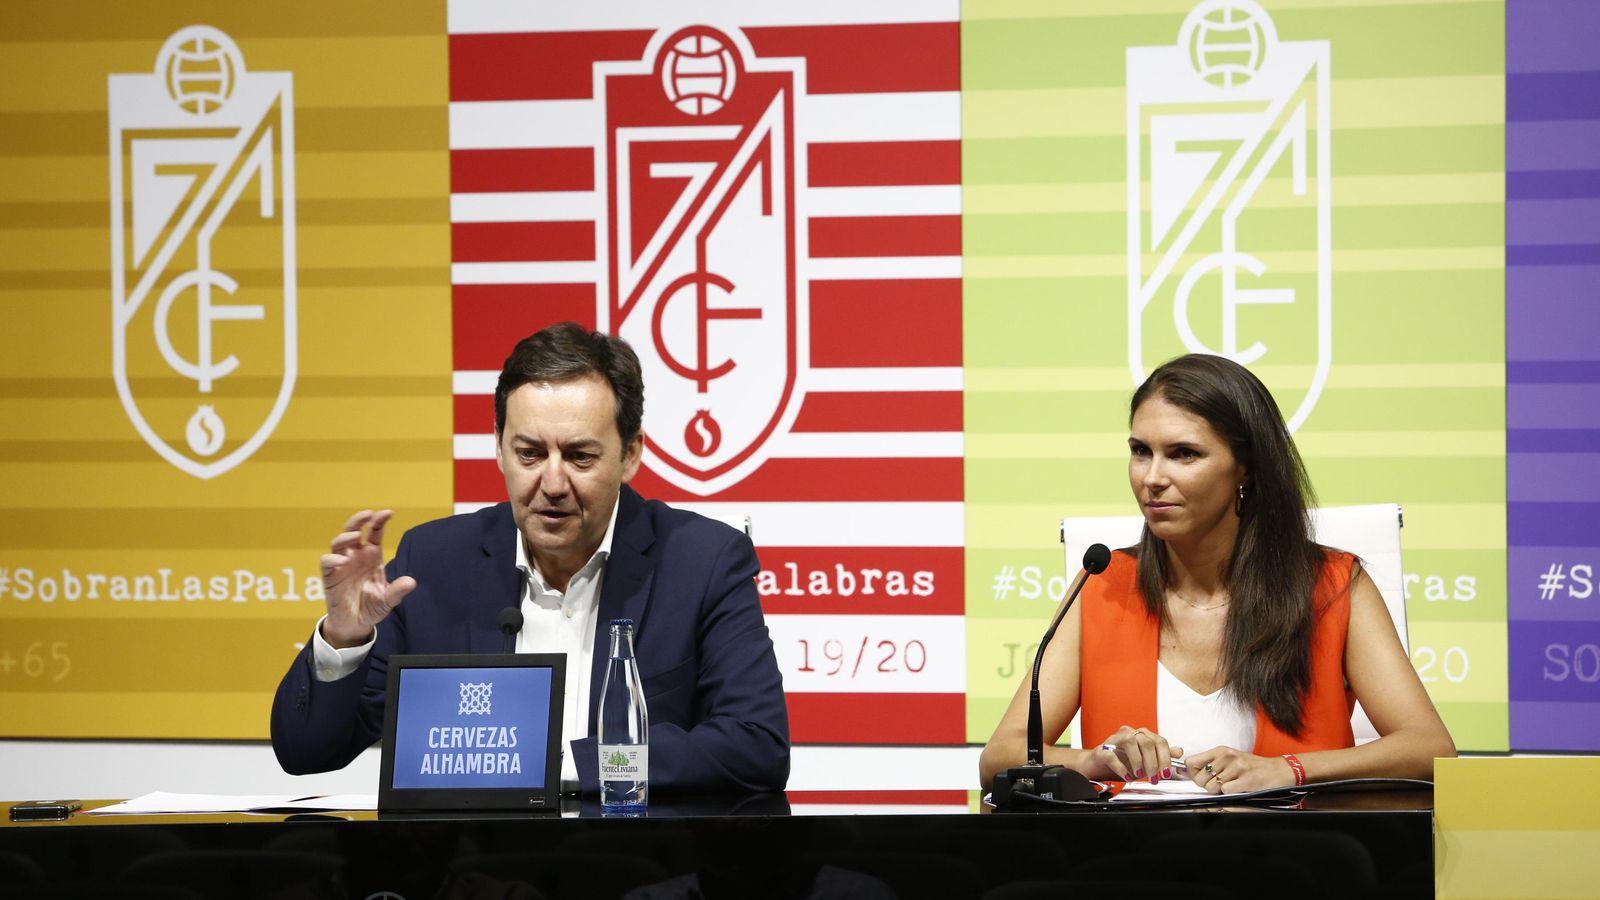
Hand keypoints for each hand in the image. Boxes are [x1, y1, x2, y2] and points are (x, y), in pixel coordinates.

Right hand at [320, 510, 415, 647]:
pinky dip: (333, 558)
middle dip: (359, 520)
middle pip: (353, 530)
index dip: (379, 521)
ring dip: (346, 536)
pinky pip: (326, 561)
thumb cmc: (372, 607)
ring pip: (338, 542)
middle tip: (368, 514)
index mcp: (372, 556)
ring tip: (356, 536)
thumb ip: (397, 591)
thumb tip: (411, 582)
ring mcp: (341, 565)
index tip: (388, 513)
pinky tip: (343, 561)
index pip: (374, 533)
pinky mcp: (329, 577)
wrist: (355, 625)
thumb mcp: (387, 600)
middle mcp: (356, 556)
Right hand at [1094, 726, 1183, 782]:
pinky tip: (1127, 777)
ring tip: (1139, 775)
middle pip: (1146, 742)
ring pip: (1130, 742)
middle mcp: (1128, 733)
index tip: (1165, 773)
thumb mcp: (1146, 760)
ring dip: (1138, 762)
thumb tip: (1178, 751)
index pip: (1159, 741)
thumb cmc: (1122, 761)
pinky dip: (1122, 768)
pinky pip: (1112, 755)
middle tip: (1154, 778)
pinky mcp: (1102, 749)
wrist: (1099, 765)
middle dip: (1153, 763)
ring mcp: (1114, 740)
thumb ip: (1162, 754)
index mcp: (1141, 734)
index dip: (1165, 757)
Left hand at [1185, 746, 1295, 793]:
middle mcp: (1227, 756)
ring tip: (1231, 786)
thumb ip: (1211, 764)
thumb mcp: (1230, 759)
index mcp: (1220, 751)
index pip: (1191, 762)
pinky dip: (1231, 794)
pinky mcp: (1246, 779)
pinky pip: (1226, 791)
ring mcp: (1237, 767)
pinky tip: (1239, 788)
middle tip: (1220, 785)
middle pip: (1200, 778)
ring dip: (1219, 792)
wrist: (1279, 770)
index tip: (1201, 779)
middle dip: (1207, 786)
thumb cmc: (1253, 767)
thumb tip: (1189, 773)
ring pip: (1212, 787)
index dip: (1193, 774)